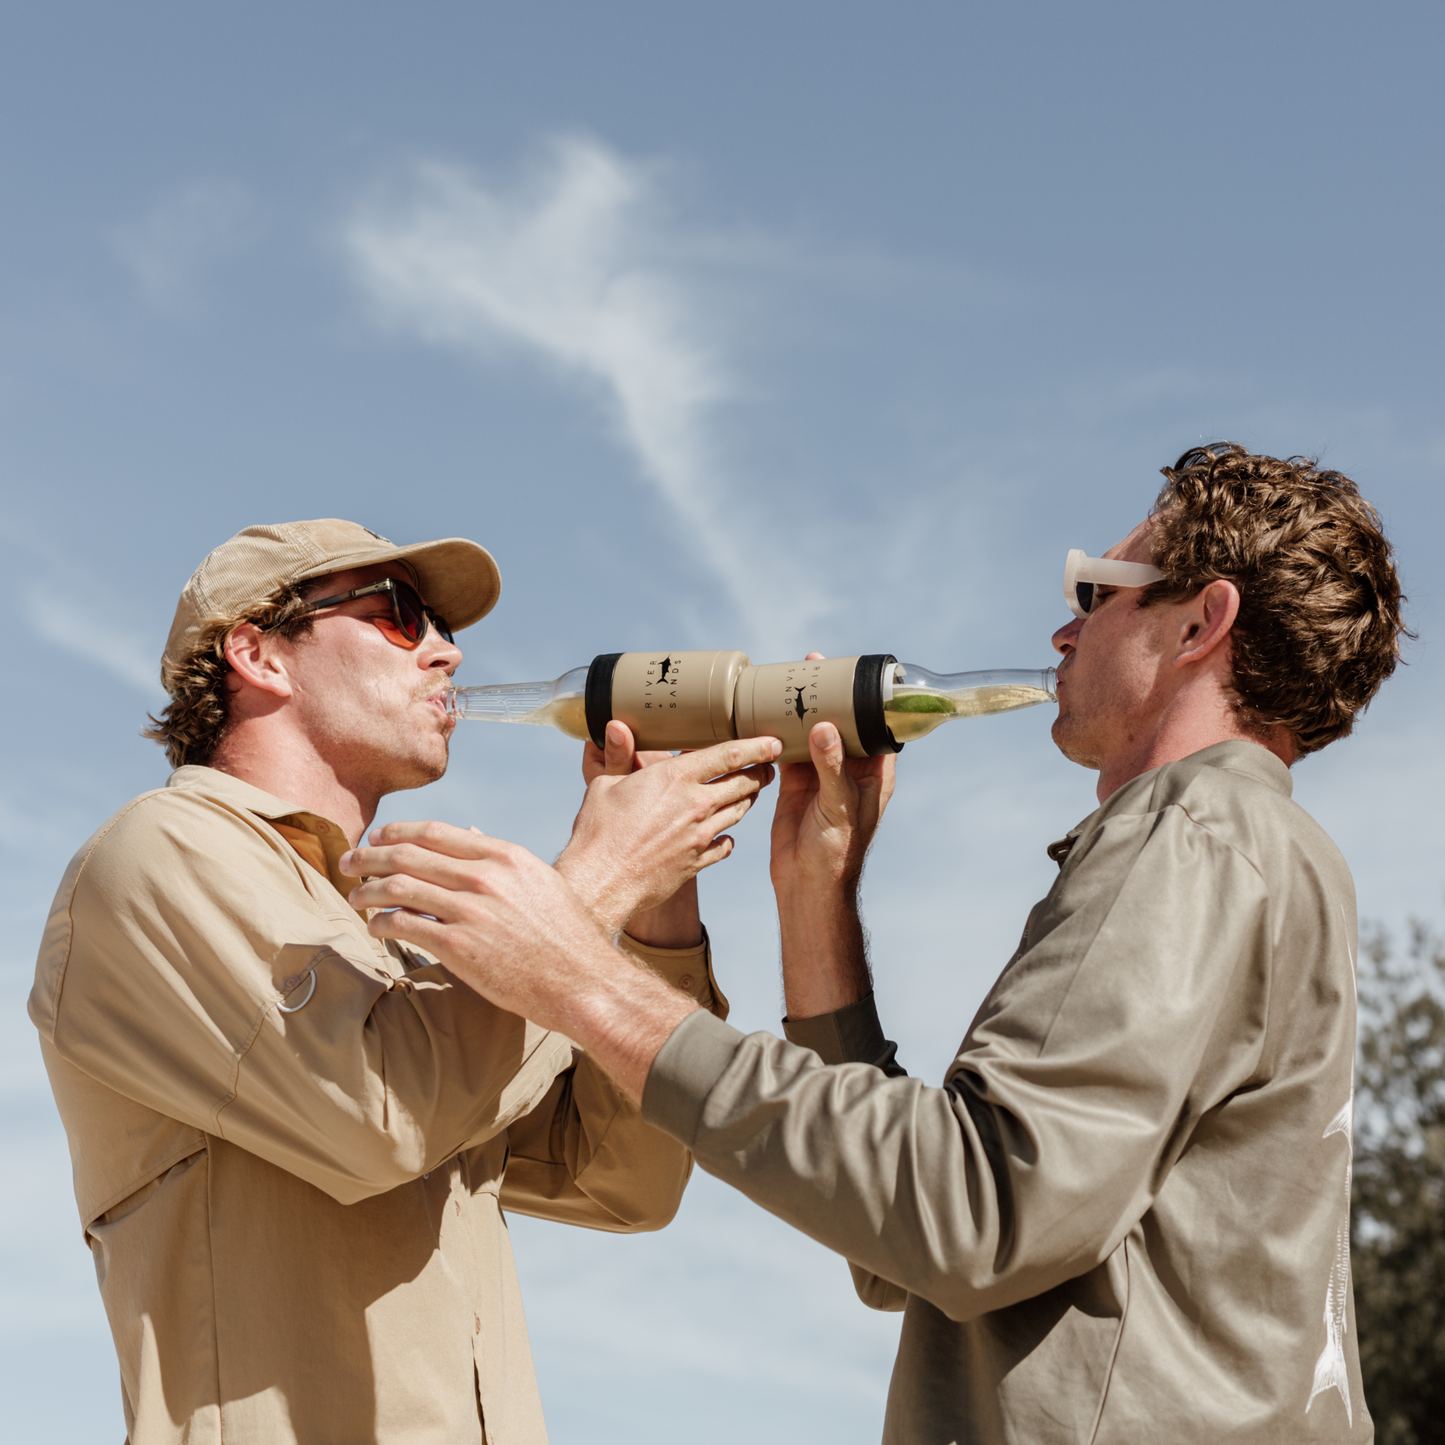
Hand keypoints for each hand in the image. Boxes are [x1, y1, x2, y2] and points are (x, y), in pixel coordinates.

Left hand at [340, 824, 695, 1102]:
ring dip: (367, 890)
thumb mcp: (542, 883)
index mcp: (506, 857)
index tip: (376, 837)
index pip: (436, 832)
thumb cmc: (566, 936)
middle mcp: (486, 877)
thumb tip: (471, 833)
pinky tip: (376, 928)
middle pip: (408, 854)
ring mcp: (472, 911)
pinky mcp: (460, 947)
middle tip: (348, 863)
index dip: (397, 831)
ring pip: (398, 887)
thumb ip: (503, 860)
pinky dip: (381, 923)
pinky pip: (403, 925)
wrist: (583, 981)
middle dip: (369, 856)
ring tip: (355, 897)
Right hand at [557, 728, 779, 937]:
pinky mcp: (697, 862)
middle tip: (769, 766)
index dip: (756, 746)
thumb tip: (616, 727)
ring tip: (751, 792)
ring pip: (739, 812)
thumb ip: (620, 756)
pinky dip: (728, 837)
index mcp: (675, 778)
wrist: (601, 882)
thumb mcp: (604, 784)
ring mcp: (700, 835)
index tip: (772, 743)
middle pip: (743, 783)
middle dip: (761, 773)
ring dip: (748, 799)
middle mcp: (696, 804)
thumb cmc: (597, 830)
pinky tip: (726, 835)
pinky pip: (725, 845)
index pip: (728, 755)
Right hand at [770, 687, 895, 904]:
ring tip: (791, 681)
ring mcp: (821, 775)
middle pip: (843, 724)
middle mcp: (849, 770)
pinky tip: (770, 713)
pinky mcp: (796, 784)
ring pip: (814, 734)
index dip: (868, 702)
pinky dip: (781, 733)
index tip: (854, 676)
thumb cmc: (838, 851)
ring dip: (804, 711)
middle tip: (815, 667)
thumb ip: (832, 766)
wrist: (806, 882)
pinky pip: (790, 750)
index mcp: (873, 774)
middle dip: (830, 698)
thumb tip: (824, 727)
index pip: (877, 728)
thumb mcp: (840, 806)